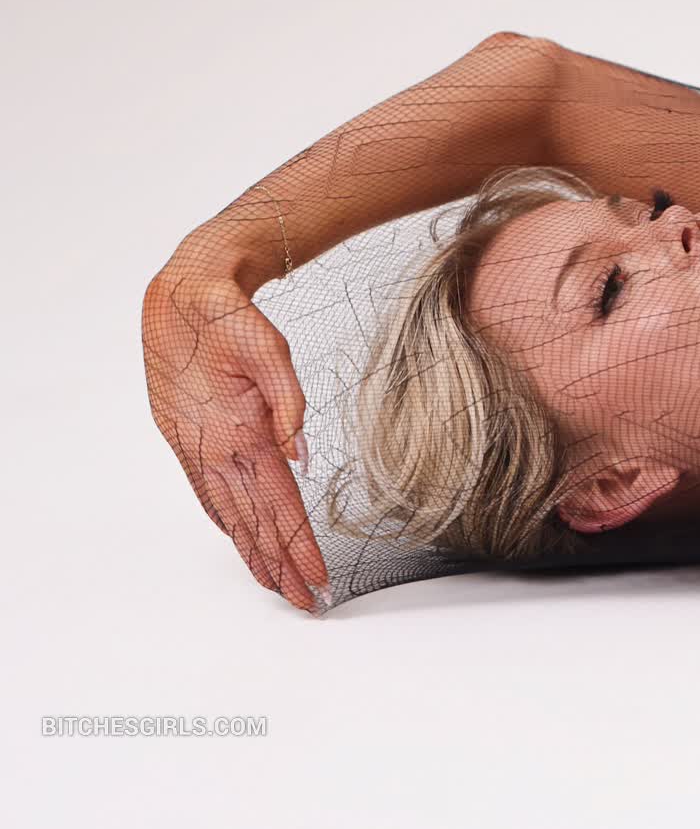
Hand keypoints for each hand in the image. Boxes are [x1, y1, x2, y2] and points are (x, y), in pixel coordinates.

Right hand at [142, 238, 330, 613]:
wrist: (182, 297)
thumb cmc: (229, 319)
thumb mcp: (269, 350)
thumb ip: (289, 403)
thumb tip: (300, 457)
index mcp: (238, 434)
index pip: (277, 506)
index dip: (298, 547)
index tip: (317, 579)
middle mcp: (214, 450)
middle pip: (254, 523)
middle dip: (280, 566)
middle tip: (305, 603)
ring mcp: (196, 448)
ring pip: (229, 515)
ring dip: (254, 553)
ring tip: (275, 585)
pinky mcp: (185, 440)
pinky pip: (209, 493)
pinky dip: (226, 523)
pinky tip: (238, 539)